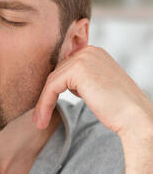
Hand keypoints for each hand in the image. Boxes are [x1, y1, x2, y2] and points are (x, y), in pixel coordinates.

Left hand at [33, 45, 152, 138]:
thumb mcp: (96, 87)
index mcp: (94, 53)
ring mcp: (84, 58)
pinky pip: (51, 87)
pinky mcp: (77, 70)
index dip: (52, 88)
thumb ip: (80, 81)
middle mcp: (89, 51)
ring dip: (43, 103)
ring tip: (39, 122)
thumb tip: (57, 84)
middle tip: (39, 117)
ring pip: (51, 81)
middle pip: (56, 74)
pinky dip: (44, 104)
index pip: (64, 69)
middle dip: (47, 96)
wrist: (135, 118)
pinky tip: (42, 120)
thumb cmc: (118, 108)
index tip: (44, 108)